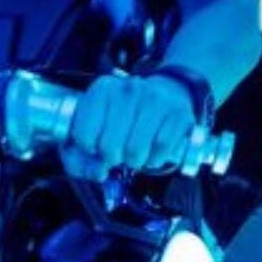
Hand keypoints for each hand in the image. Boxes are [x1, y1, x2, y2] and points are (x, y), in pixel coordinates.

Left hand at [62, 73, 199, 180]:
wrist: (167, 95)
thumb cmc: (124, 119)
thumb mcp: (94, 131)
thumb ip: (82, 160)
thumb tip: (99, 173)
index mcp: (102, 89)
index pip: (83, 136)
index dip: (88, 151)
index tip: (96, 146)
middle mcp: (129, 88)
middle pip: (109, 145)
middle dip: (113, 159)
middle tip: (119, 154)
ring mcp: (156, 98)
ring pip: (136, 149)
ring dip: (135, 162)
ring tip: (136, 155)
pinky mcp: (179, 112)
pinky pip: (162, 147)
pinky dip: (155, 159)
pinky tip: (153, 154)